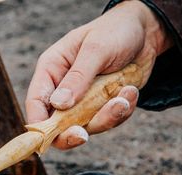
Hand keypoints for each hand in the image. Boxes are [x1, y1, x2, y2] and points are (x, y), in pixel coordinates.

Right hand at [25, 0, 171, 148]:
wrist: (146, 32)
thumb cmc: (115, 31)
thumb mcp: (97, 49)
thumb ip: (78, 76)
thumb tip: (58, 104)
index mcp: (51, 71)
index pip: (36, 102)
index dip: (39, 123)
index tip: (50, 135)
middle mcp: (62, 89)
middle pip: (56, 124)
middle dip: (70, 133)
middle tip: (83, 135)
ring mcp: (82, 101)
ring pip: (85, 126)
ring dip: (106, 117)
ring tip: (125, 96)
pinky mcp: (102, 106)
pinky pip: (107, 121)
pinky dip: (121, 112)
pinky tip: (130, 91)